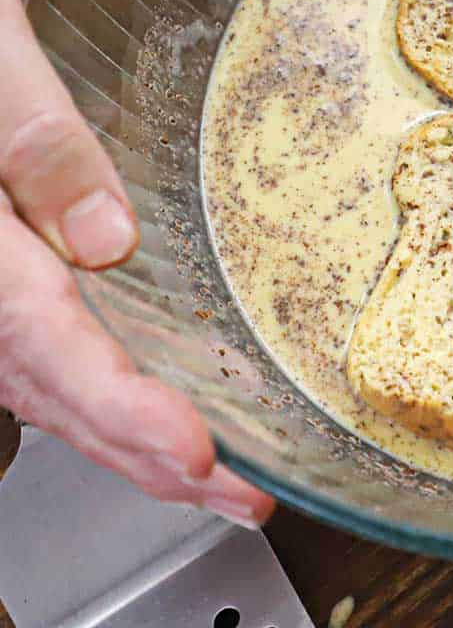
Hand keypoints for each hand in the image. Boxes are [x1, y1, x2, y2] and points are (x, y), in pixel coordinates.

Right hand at [0, 0, 272, 526]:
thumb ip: (36, 138)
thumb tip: (111, 239)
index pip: (37, 332)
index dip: (115, 404)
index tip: (194, 453)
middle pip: (45, 383)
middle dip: (141, 452)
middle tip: (237, 495)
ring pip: (38, 383)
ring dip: (126, 440)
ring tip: (214, 481)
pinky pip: (35, 351)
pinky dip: (94, 397)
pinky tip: (144, 416)